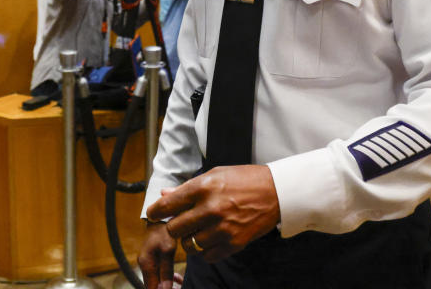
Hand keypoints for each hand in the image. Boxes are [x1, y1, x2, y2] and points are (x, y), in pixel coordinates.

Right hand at [138, 222, 179, 288]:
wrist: (161, 217)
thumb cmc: (164, 231)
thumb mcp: (168, 250)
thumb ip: (166, 272)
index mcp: (146, 264)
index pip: (151, 288)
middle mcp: (144, 265)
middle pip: (152, 286)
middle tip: (179, 288)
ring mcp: (147, 262)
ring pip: (155, 281)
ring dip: (166, 286)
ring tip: (179, 286)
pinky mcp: (152, 259)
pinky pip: (158, 275)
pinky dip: (166, 279)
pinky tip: (177, 279)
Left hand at [146, 165, 280, 263]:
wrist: (277, 192)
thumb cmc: (245, 180)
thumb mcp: (215, 175)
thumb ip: (188, 188)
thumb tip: (164, 194)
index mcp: (204, 187)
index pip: (168, 205)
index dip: (155, 212)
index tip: (153, 214)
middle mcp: (211, 208)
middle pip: (175, 229)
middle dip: (174, 227)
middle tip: (182, 222)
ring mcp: (222, 228)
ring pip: (189, 245)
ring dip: (191, 239)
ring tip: (200, 230)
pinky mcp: (233, 243)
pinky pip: (207, 256)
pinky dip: (206, 250)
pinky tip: (212, 238)